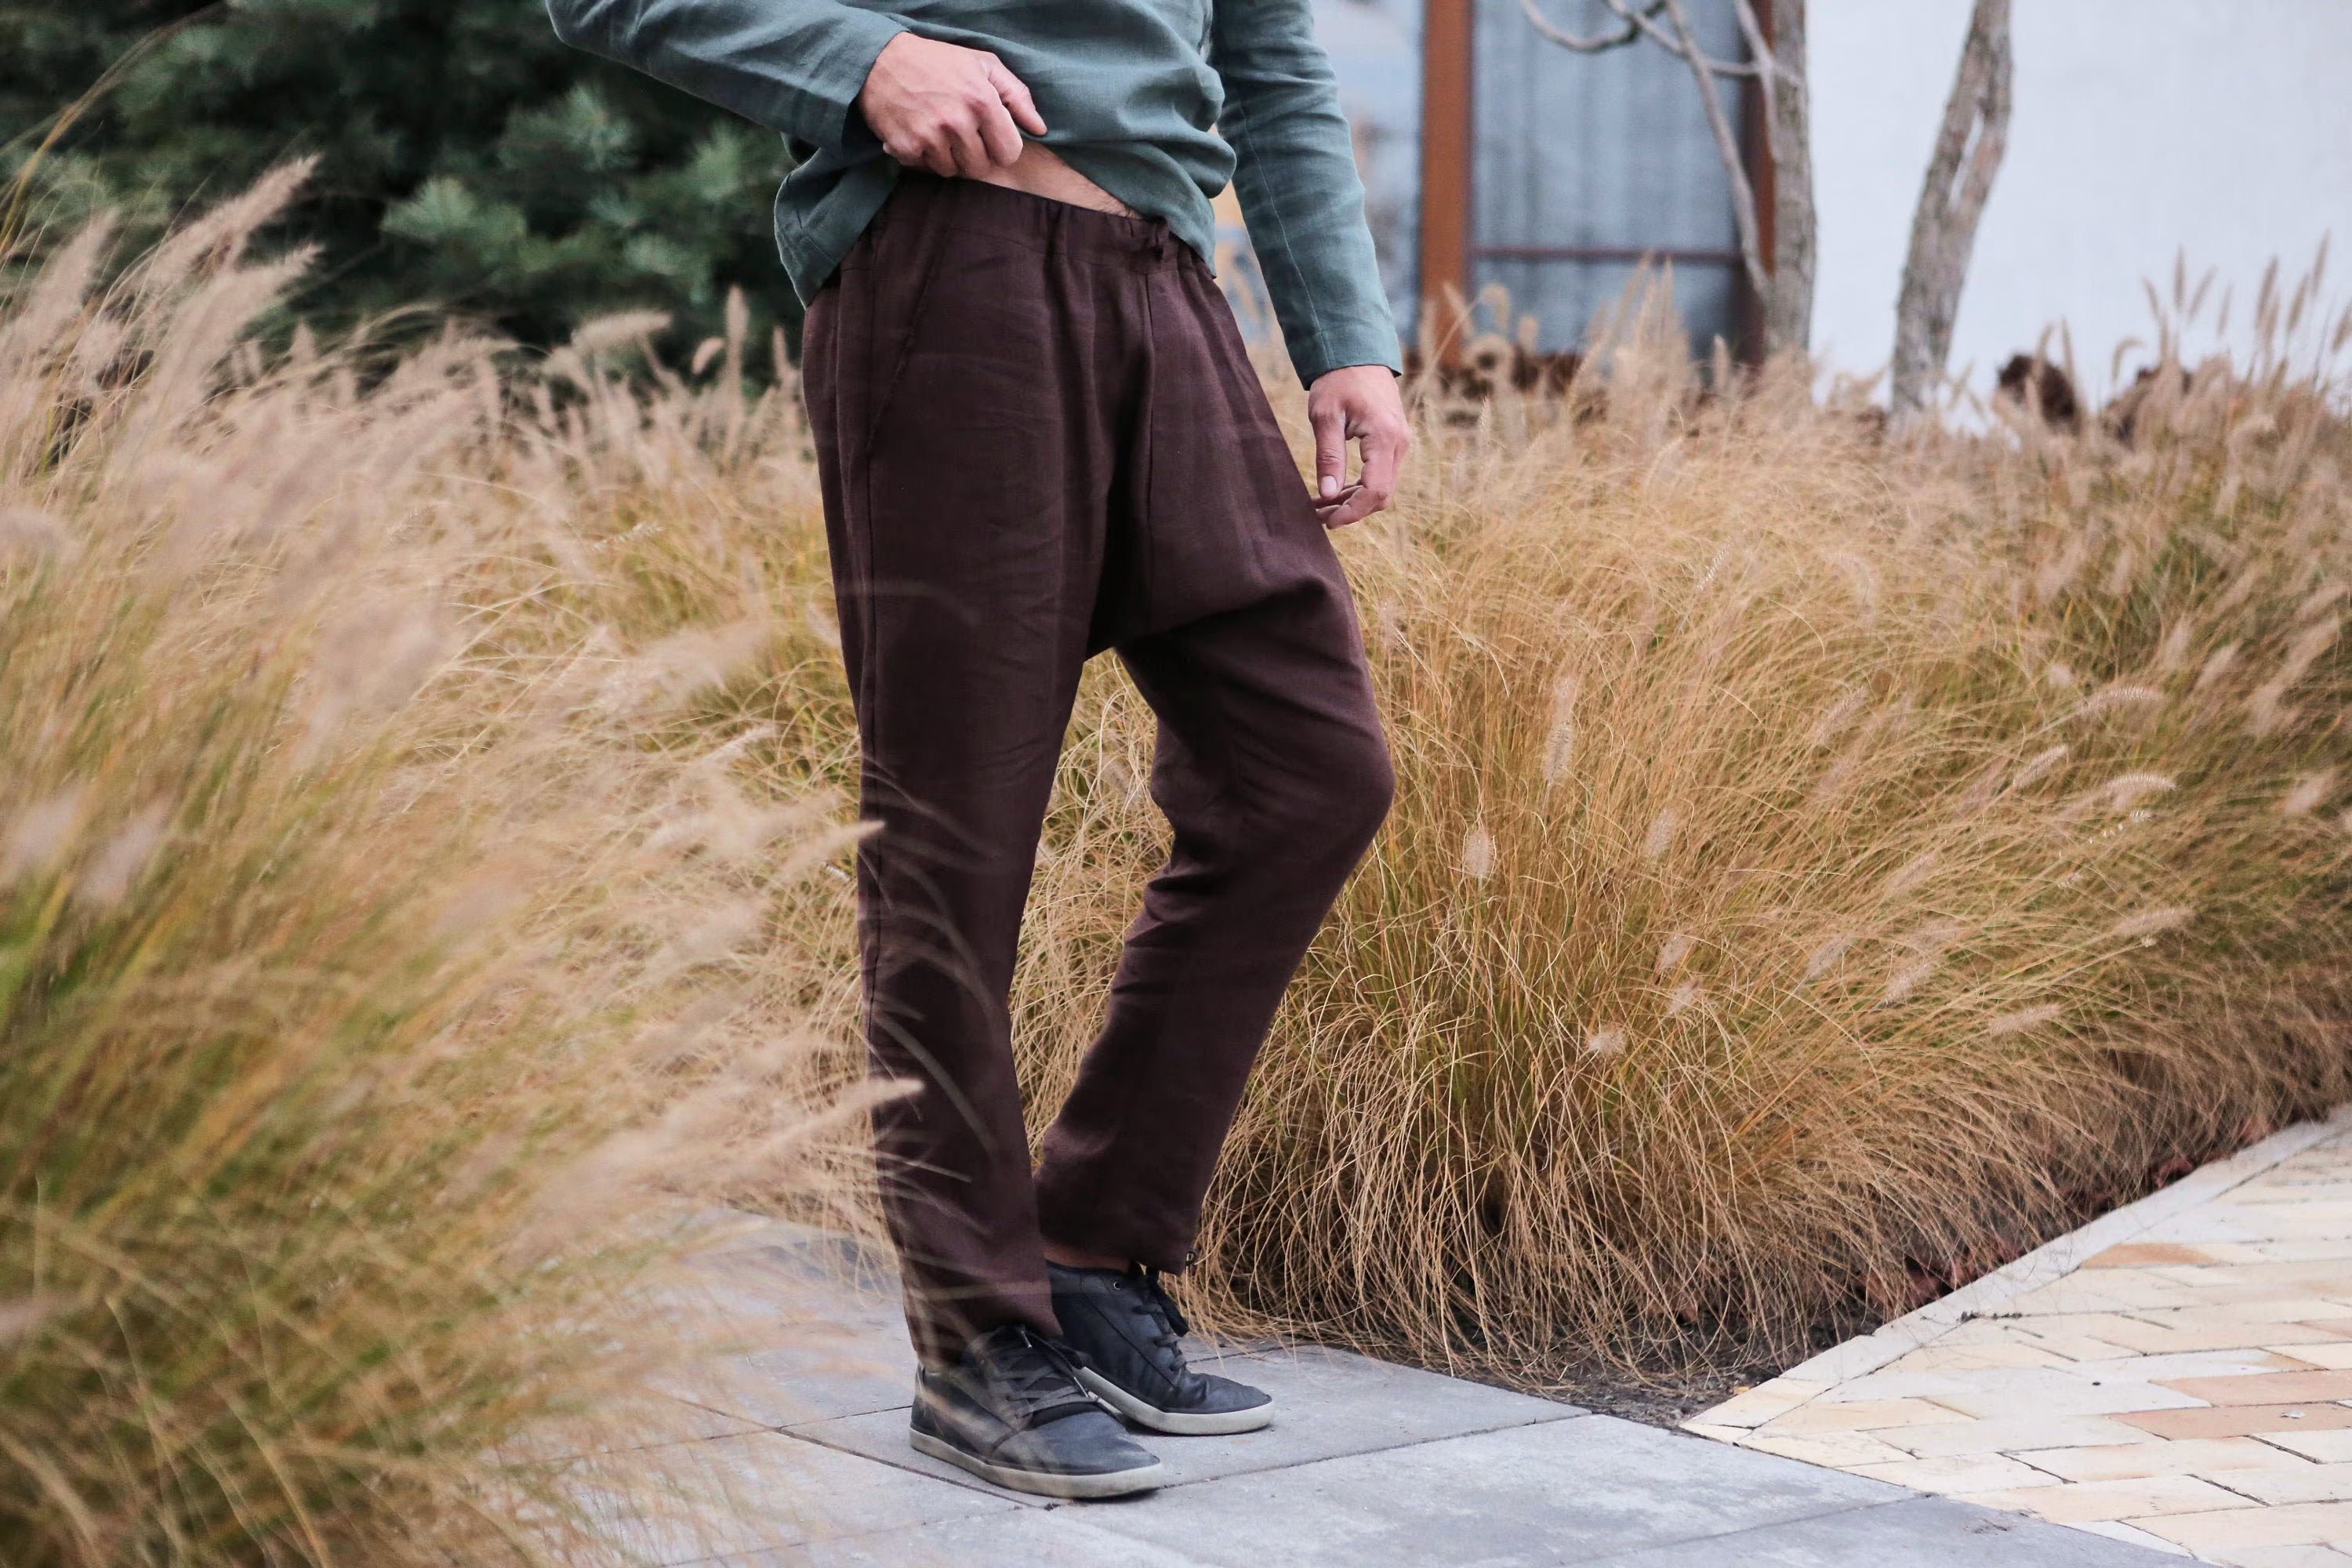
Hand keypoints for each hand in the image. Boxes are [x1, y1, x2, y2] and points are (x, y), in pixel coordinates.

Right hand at [857, 33, 1045, 179]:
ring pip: (952, 171)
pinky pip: (925, 169)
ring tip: (937, 130)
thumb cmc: (937, 61)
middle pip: (981, 168)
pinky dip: (922, 155)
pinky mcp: (906, 148)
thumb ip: (1017, 96)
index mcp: (982, 101)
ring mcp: (930, 137)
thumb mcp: (983, 65)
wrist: (880, 60)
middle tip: (960, 133)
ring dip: (947, 157)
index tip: (990, 137)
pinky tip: (918, 132)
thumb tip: (1040, 129)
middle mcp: (957, 122)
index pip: (1008, 153)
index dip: (1001, 148)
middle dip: (974, 155)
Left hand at [1306, 364, 1410, 528]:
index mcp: (1384, 436)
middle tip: (1319, 516)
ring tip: (1320, 506)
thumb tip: (1328, 494)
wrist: (1357, 352)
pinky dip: (1358, 487)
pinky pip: (1380, 474)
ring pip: (1381, 487)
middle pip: (1382, 495)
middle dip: (1351, 510)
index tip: (1328, 522)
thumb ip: (1328, 456)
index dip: (1353, 512)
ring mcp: (1399, 443)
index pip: (1376, 490)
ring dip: (1353, 501)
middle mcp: (1399, 443)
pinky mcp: (1392, 442)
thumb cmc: (1338, 380)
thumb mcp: (1325, 416)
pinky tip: (1333, 491)